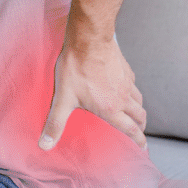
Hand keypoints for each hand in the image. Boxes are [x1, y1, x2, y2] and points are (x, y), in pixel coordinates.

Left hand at [39, 35, 147, 150]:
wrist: (88, 39)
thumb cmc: (76, 68)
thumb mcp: (63, 99)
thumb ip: (55, 123)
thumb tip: (44, 145)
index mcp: (111, 109)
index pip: (131, 129)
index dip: (139, 140)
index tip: (143, 148)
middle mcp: (123, 97)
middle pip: (140, 116)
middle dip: (141, 126)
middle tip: (139, 132)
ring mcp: (126, 82)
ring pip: (139, 100)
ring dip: (139, 110)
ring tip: (135, 114)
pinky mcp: (125, 69)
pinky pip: (133, 84)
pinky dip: (133, 92)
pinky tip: (125, 89)